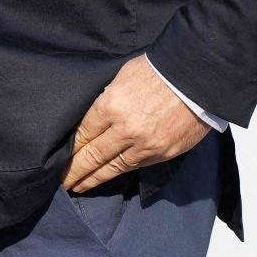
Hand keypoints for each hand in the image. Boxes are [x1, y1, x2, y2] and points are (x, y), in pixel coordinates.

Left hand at [61, 54, 210, 192]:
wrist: (195, 76)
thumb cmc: (157, 69)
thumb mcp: (121, 76)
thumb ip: (107, 99)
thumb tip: (96, 116)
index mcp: (111, 105)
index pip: (84, 132)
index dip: (72, 148)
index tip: (61, 158)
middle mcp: (125, 129)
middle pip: (93, 155)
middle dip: (75, 171)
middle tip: (61, 182)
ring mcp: (145, 144)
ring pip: (114, 167)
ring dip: (94, 179)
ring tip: (80, 186)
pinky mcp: (163, 153)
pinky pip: (137, 166)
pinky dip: (121, 173)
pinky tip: (110, 177)